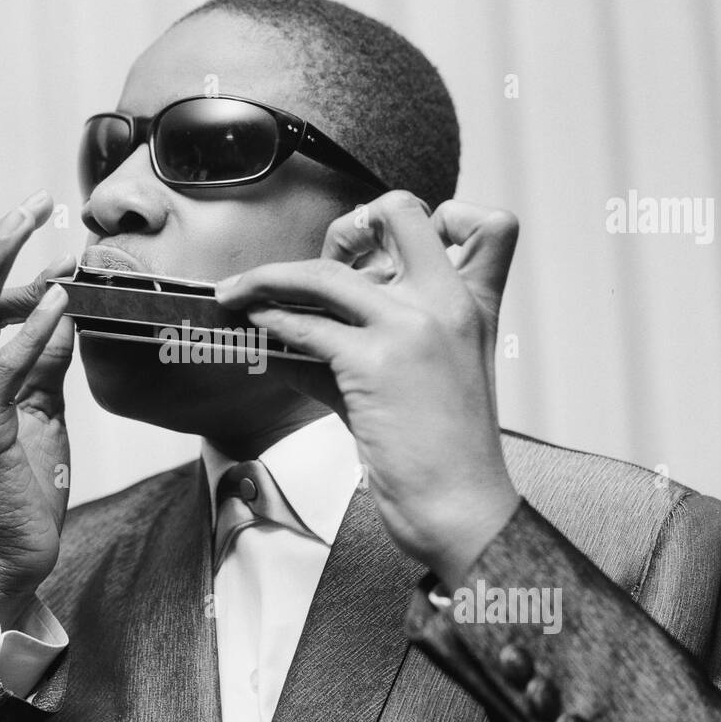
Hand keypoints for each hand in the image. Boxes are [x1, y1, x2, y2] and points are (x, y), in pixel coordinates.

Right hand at [0, 191, 75, 613]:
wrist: (6, 558)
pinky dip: (30, 330)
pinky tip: (62, 302)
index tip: (40, 225)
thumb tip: (65, 310)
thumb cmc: (17, 485)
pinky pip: (4, 370)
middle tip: (34, 200)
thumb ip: (45, 361)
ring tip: (35, 222)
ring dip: (1, 262)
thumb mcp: (38, 410)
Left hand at [215, 191, 521, 590]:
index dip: (433, 218)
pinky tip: (253, 327)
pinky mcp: (374, 363)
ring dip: (267, 278)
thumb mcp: (432, 380)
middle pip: (398, 212)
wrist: (462, 509)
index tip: (385, 248)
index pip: (484, 222)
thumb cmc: (447, 454)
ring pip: (325, 272)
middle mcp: (449, 303)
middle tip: (312, 262)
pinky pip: (304, 326)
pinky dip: (268, 322)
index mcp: (475, 305)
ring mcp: (411, 328)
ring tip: (236, 292)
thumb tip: (297, 327)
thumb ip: (377, 341)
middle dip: (347, 225)